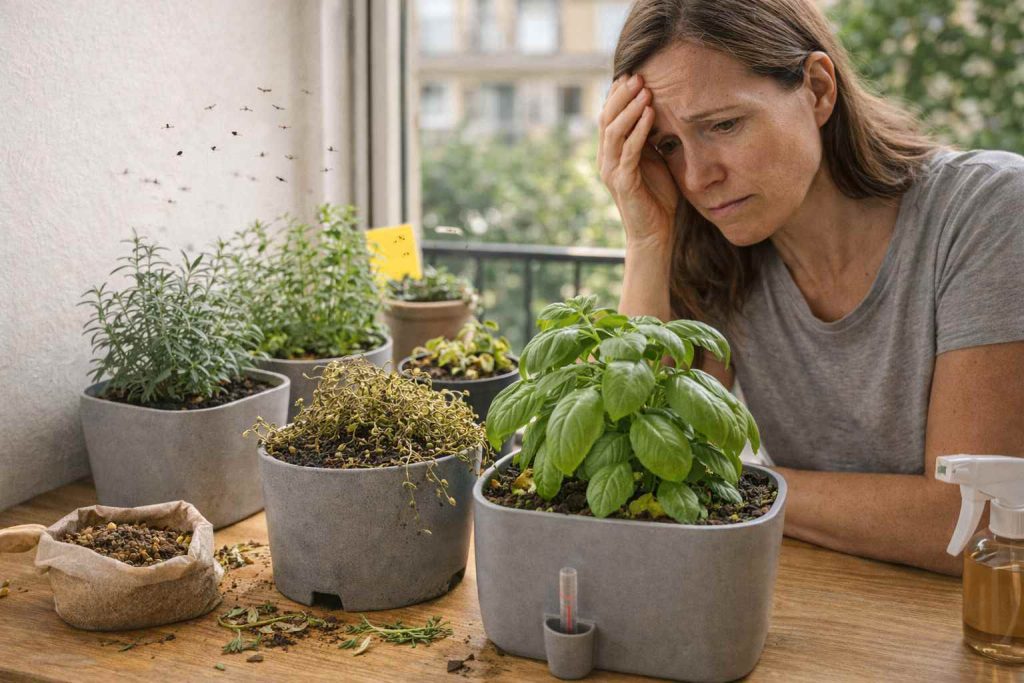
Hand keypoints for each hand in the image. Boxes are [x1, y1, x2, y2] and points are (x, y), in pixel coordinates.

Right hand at [598, 74, 678, 247]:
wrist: (655, 234)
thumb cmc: (657, 198)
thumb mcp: (655, 160)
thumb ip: (650, 139)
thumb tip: (658, 110)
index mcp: (611, 153)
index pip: (608, 116)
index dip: (617, 94)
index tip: (633, 73)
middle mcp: (606, 160)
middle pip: (606, 119)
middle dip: (621, 95)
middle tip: (638, 76)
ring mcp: (612, 171)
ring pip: (613, 131)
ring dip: (629, 108)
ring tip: (645, 90)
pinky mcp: (623, 183)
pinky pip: (628, 151)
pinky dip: (639, 130)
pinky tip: (650, 114)